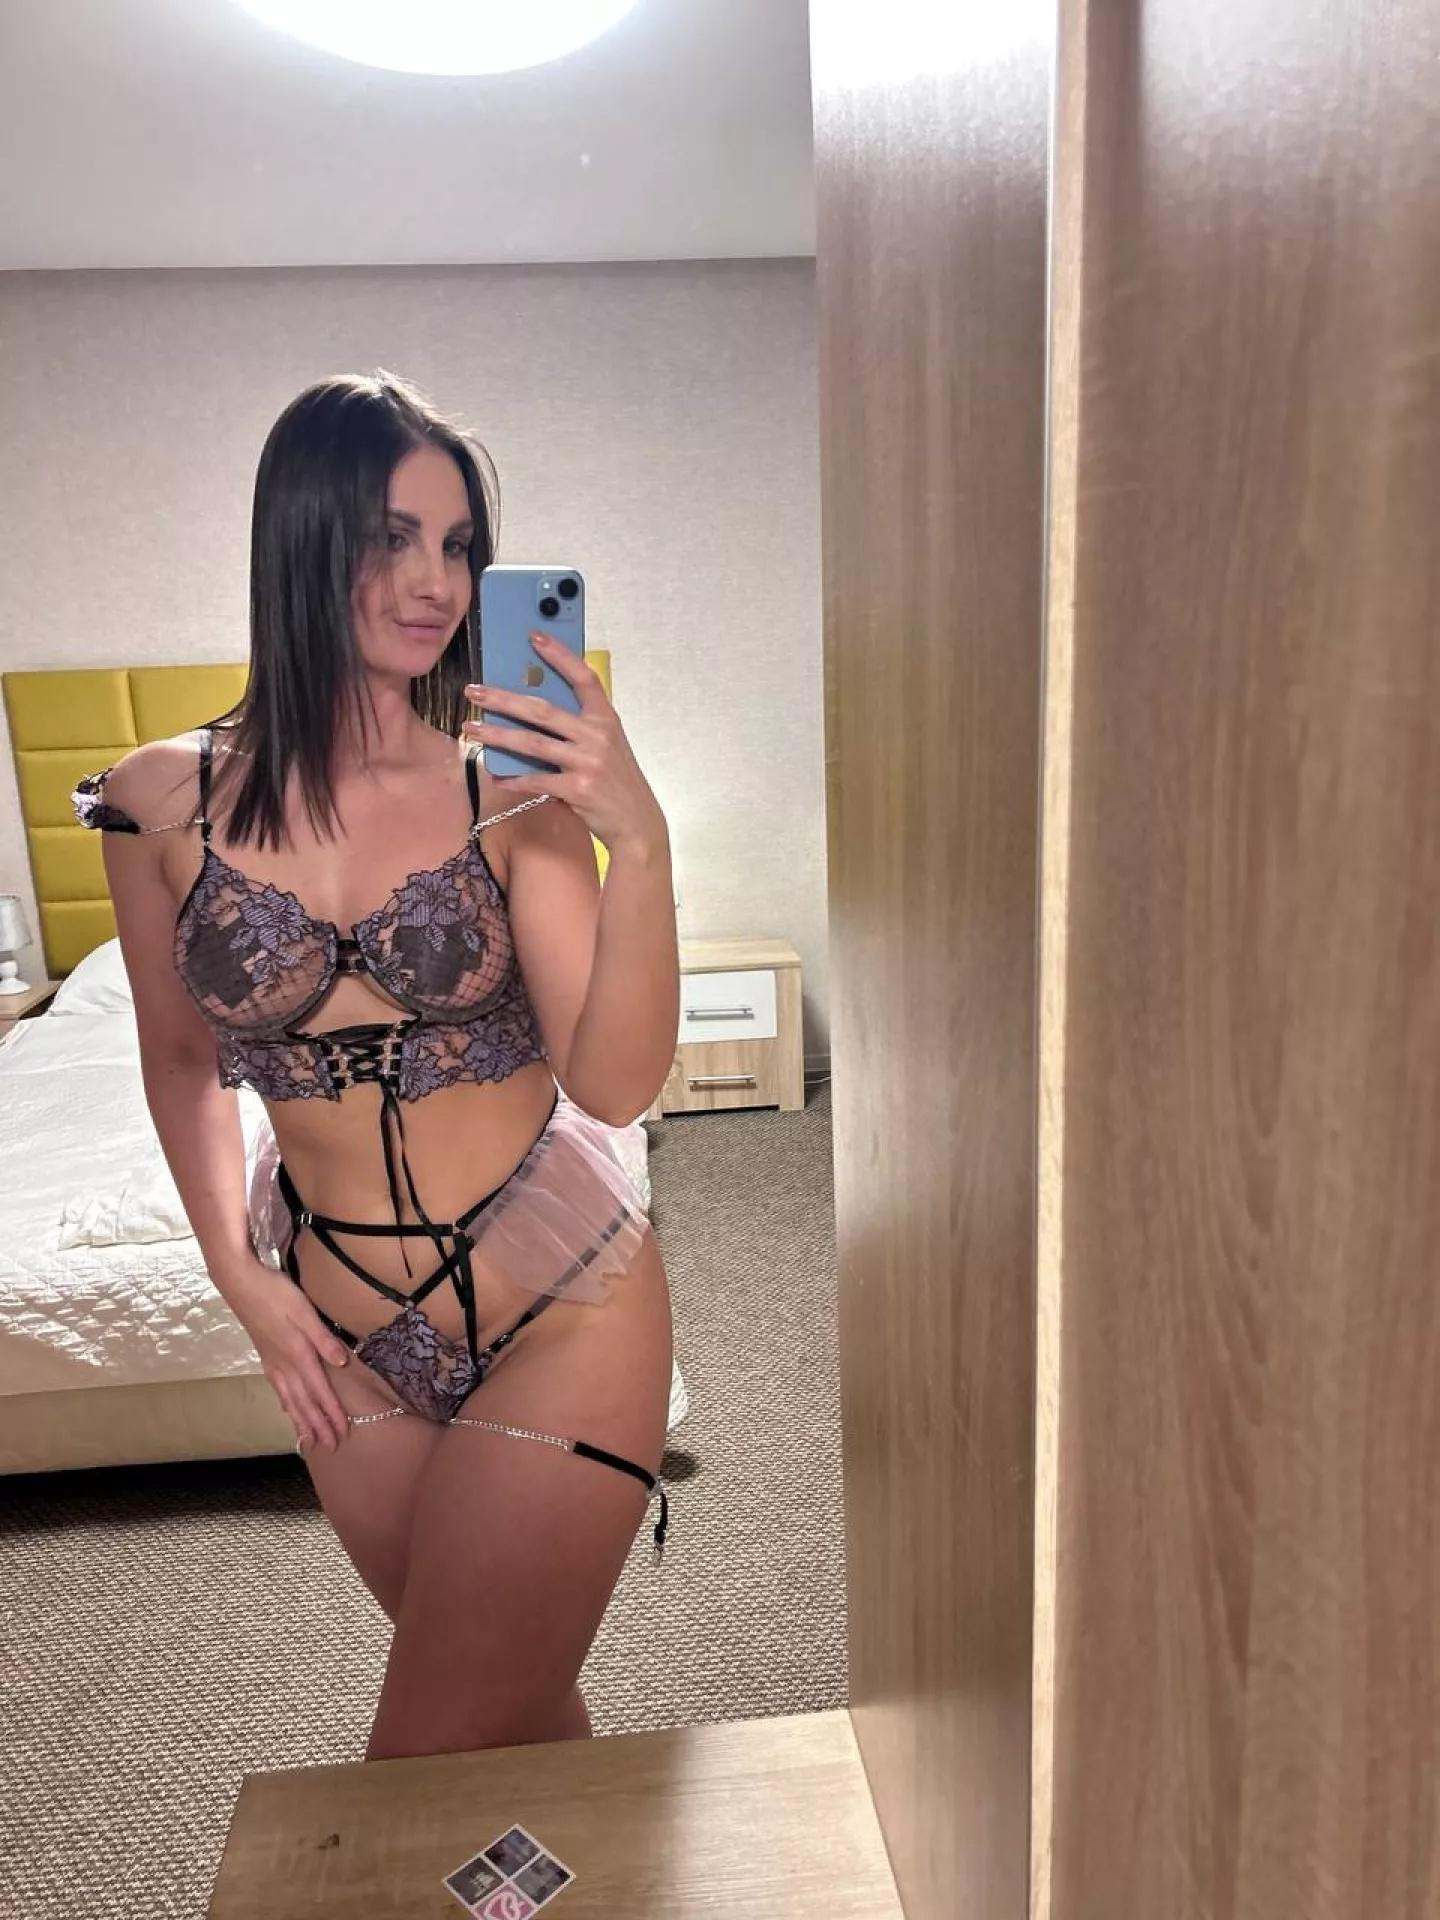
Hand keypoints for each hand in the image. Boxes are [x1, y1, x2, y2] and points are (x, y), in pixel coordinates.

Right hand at [222, 1256, 351, 1453]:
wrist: (241, 1285)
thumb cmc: (276, 1293)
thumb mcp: (305, 1311)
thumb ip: (323, 1338)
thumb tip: (342, 1363)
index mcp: (298, 1355)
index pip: (320, 1391)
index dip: (332, 1413)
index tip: (343, 1433)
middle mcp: (284, 1365)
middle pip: (305, 1403)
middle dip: (318, 1426)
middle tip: (330, 1447)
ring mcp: (272, 1363)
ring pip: (290, 1400)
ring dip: (302, 1421)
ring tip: (309, 1441)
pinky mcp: (265, 1357)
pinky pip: (278, 1390)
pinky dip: (287, 1405)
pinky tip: (288, 1410)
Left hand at [462, 634, 668, 858]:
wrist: (637, 822)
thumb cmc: (616, 781)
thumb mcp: (607, 745)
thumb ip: (579, 727)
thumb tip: (532, 711)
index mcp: (606, 719)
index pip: (584, 678)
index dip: (560, 655)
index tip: (534, 637)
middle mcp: (597, 736)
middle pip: (543, 710)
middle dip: (503, 699)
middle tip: (474, 692)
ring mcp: (587, 762)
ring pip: (532, 743)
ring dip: (497, 735)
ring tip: (471, 728)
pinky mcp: (577, 789)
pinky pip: (536, 780)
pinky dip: (514, 778)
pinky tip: (496, 774)